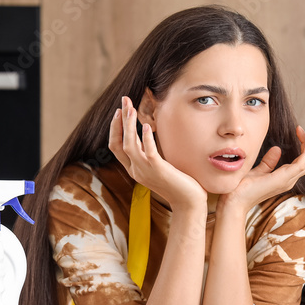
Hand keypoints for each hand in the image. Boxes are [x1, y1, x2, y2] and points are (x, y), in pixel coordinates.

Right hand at [108, 96, 206, 211]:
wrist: (189, 203)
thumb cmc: (178, 184)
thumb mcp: (160, 167)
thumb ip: (152, 154)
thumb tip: (150, 136)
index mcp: (134, 169)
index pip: (116, 146)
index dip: (115, 128)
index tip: (121, 111)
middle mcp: (136, 171)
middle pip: (118, 143)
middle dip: (119, 121)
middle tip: (124, 101)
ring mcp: (145, 172)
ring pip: (129, 145)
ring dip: (129, 125)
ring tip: (131, 108)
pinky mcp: (159, 171)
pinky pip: (148, 153)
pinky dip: (146, 138)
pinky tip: (147, 126)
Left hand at [218, 117, 304, 213]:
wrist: (233, 201)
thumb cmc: (242, 188)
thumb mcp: (257, 170)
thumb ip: (268, 162)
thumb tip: (277, 149)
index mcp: (286, 176)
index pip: (304, 157)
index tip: (299, 128)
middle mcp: (290, 178)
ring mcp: (288, 180)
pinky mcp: (283, 179)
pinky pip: (302, 164)